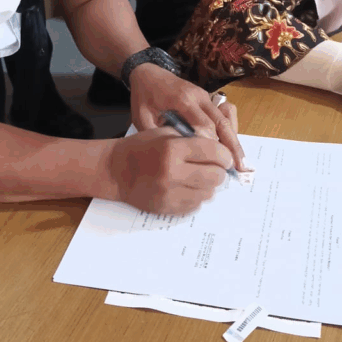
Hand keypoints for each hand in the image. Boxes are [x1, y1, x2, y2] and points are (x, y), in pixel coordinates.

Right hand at [106, 127, 232, 214]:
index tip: (224, 156)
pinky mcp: (167, 208)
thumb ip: (192, 138)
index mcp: (172, 149)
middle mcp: (172, 173)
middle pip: (215, 176)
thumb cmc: (142, 148)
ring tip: (197, 177)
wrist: (116, 171)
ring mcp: (169, 193)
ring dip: (208, 185)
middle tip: (214, 167)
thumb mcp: (165, 133)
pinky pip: (195, 205)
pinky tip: (187, 187)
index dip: (224, 155)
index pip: (214, 153)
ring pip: (208, 193)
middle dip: (219, 171)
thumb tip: (220, 149)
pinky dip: (196, 196)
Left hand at [128, 63, 245, 169]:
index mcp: (182, 100)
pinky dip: (231, 128)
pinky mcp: (208, 98)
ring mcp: (206, 96)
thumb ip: (158, 135)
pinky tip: (231, 145)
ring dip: (234, 139)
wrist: (148, 73)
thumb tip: (177, 156)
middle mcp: (199, 96)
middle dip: (231, 146)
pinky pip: (225, 112)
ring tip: (240, 161)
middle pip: (222, 122)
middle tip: (239, 168)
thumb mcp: (142, 117)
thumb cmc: (143, 97)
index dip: (211, 144)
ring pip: (226, 118)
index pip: (204, 124)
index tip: (215, 163)